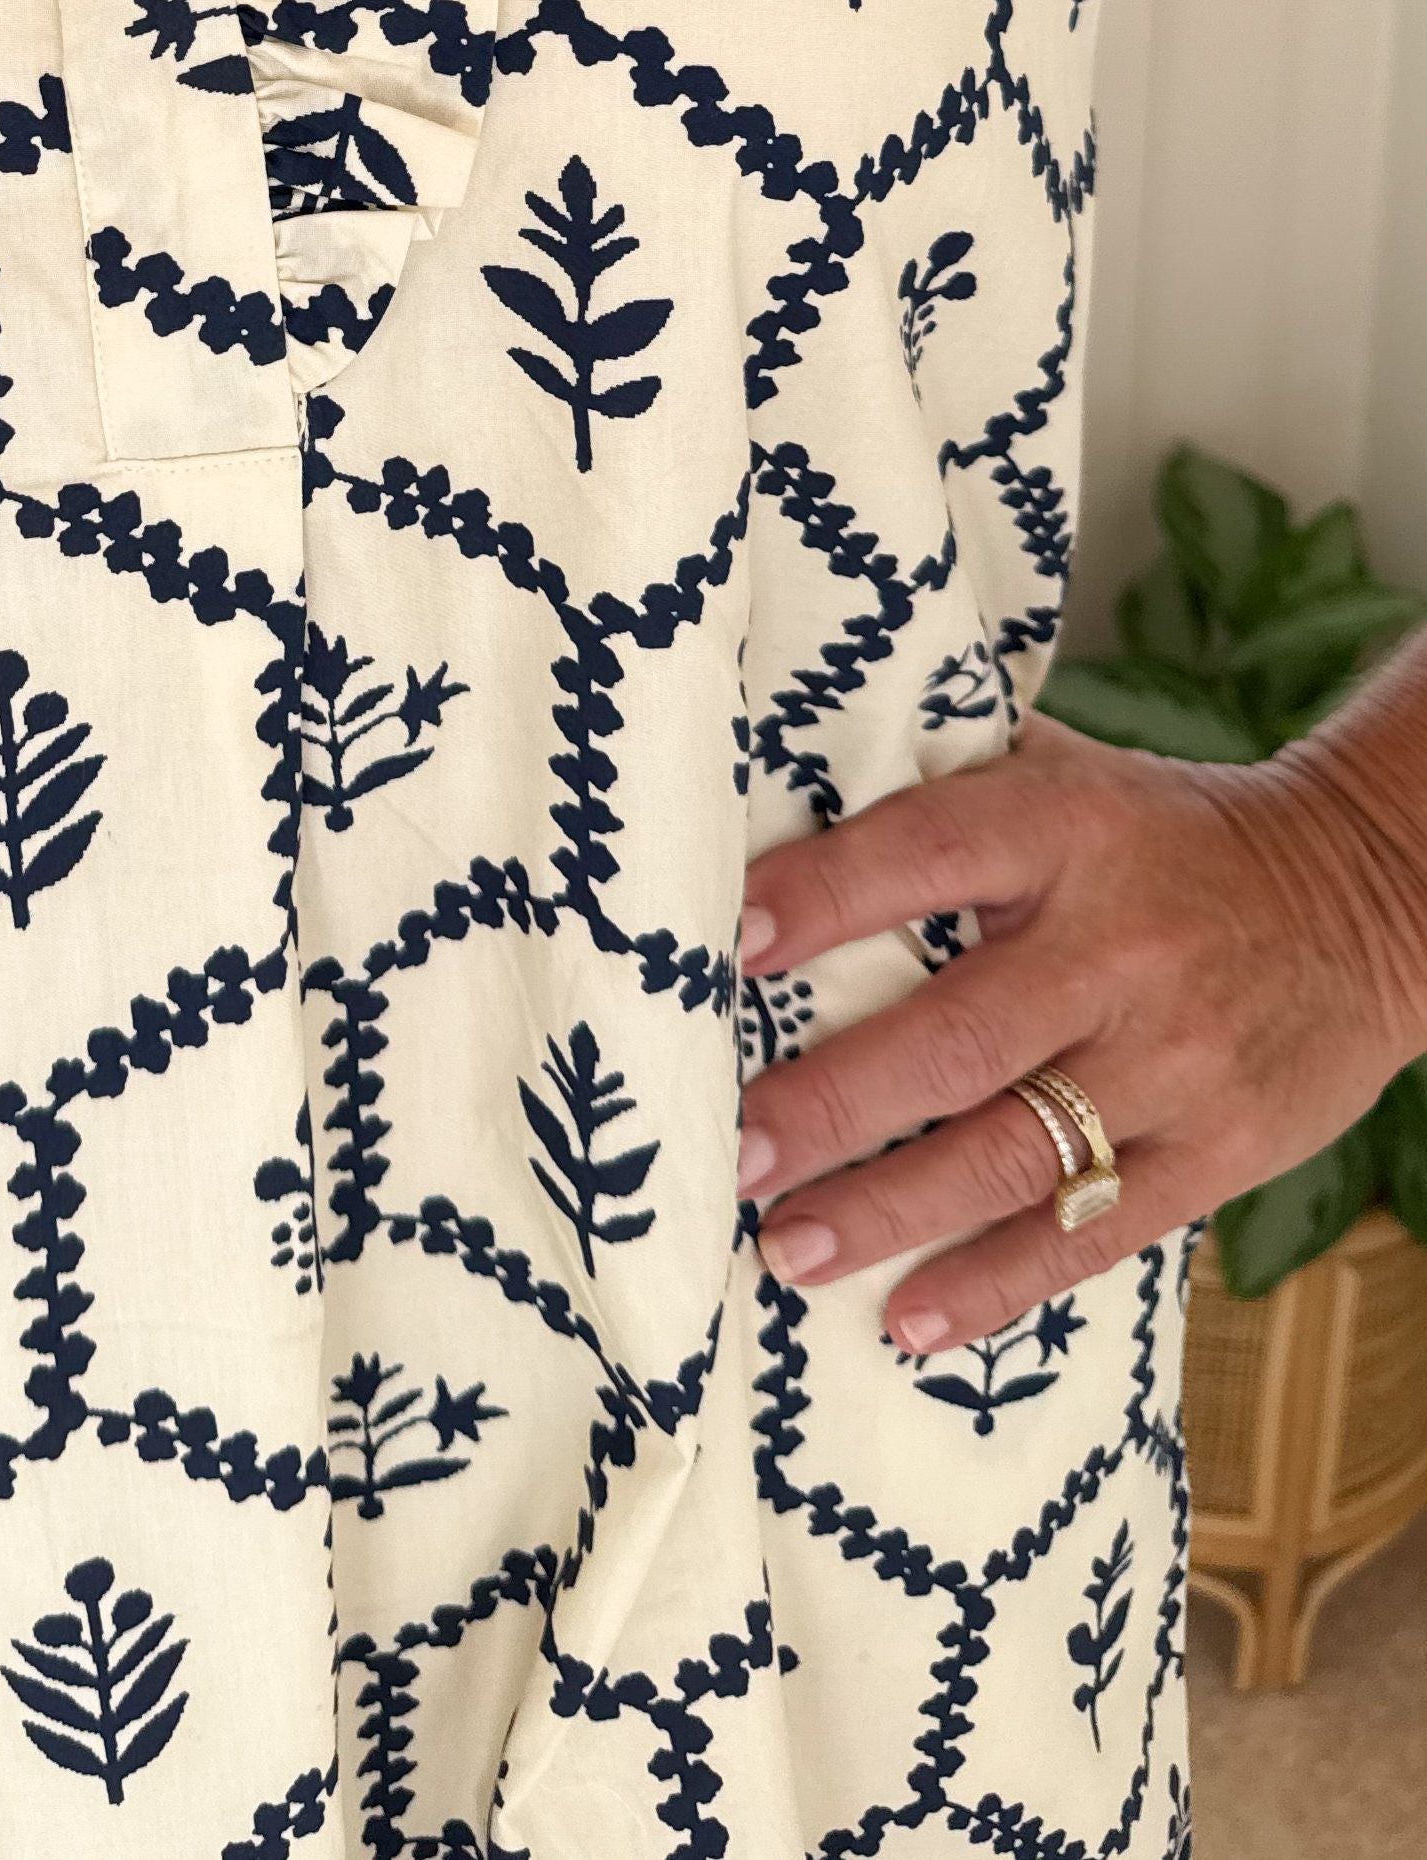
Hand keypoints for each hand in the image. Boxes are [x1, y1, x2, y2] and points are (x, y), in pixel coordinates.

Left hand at [734, 710, 1426, 1353]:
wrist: (1370, 895)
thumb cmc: (1166, 834)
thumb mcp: (1068, 775)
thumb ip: (945, 779)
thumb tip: (780, 777)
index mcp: (1063, 832)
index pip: (926, 854)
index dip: (825, 896)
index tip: (730, 945)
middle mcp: (1115, 949)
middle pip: (955, 1038)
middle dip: (831, 1104)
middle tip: (734, 1152)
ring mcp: (1171, 1062)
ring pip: (1011, 1153)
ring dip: (888, 1210)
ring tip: (787, 1248)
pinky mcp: (1218, 1153)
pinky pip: (1091, 1232)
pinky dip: (995, 1283)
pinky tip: (909, 1318)